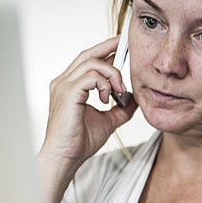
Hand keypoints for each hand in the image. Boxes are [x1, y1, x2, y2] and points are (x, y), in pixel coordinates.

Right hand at [41, 36, 136, 166]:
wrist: (66, 157)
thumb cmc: (80, 141)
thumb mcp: (108, 120)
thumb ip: (121, 108)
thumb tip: (137, 99)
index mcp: (70, 85)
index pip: (88, 60)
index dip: (105, 50)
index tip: (123, 46)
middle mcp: (64, 81)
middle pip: (88, 54)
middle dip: (109, 47)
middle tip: (127, 45)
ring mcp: (64, 86)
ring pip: (92, 63)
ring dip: (112, 74)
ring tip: (119, 91)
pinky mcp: (68, 94)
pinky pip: (91, 77)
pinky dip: (105, 84)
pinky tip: (108, 98)